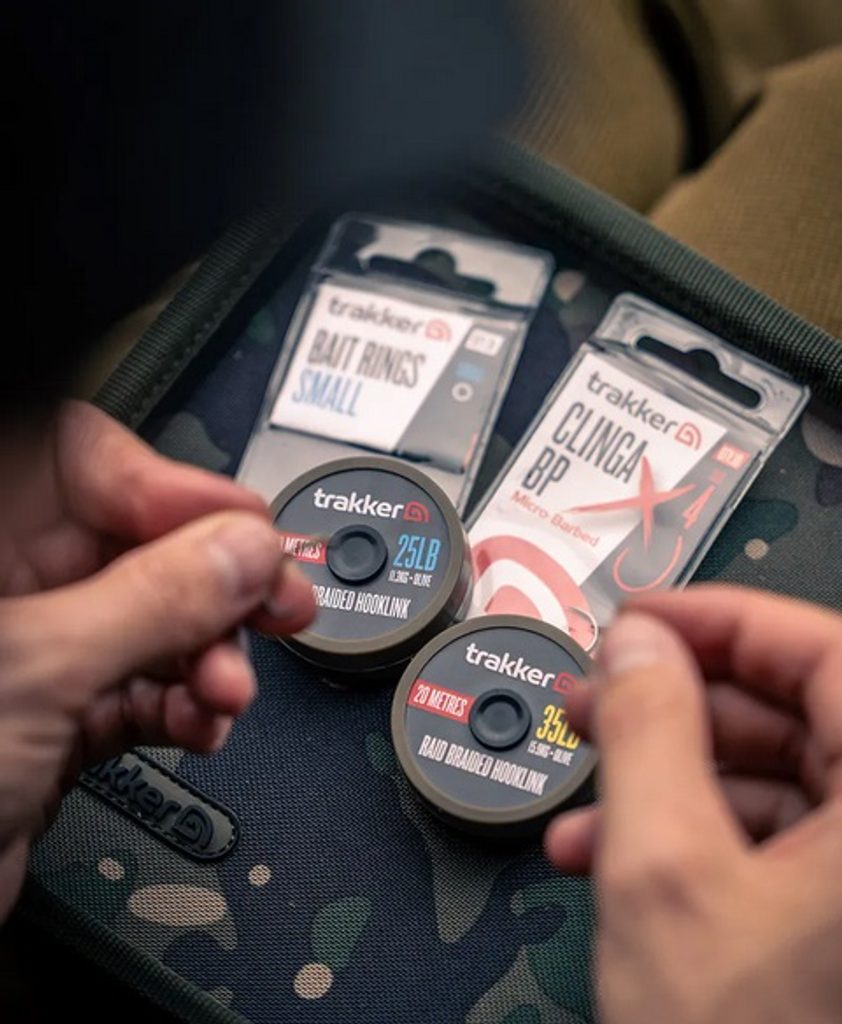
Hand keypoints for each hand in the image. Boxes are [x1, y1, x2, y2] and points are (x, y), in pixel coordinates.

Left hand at [0, 402, 314, 920]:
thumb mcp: (40, 667)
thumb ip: (155, 599)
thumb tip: (245, 548)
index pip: (88, 463)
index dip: (171, 487)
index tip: (241, 526)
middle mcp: (13, 589)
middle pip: (142, 547)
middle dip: (218, 582)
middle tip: (278, 601)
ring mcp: (38, 653)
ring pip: (155, 624)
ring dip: (209, 658)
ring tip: (227, 689)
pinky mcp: (60, 715)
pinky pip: (146, 688)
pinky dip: (185, 707)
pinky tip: (200, 722)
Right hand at [545, 585, 841, 1023]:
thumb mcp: (664, 873)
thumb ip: (645, 729)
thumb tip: (635, 643)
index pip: (820, 648)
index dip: (718, 617)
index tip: (640, 617)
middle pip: (793, 710)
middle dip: (675, 702)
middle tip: (598, 698)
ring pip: (776, 779)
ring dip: (668, 777)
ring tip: (586, 793)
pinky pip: (774, 842)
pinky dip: (692, 834)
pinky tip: (615, 852)